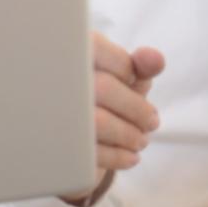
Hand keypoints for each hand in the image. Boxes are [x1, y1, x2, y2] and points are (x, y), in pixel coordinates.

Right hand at [62, 32, 165, 204]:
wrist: (65, 130)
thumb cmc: (99, 95)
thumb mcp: (120, 78)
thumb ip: (141, 64)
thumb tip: (156, 59)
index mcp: (75, 50)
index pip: (112, 59)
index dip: (130, 74)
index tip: (134, 84)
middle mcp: (55, 76)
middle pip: (104, 89)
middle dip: (137, 110)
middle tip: (153, 122)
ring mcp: (51, 109)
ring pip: (97, 122)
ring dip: (129, 135)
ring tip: (141, 141)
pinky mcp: (53, 142)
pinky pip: (88, 151)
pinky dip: (117, 156)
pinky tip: (129, 156)